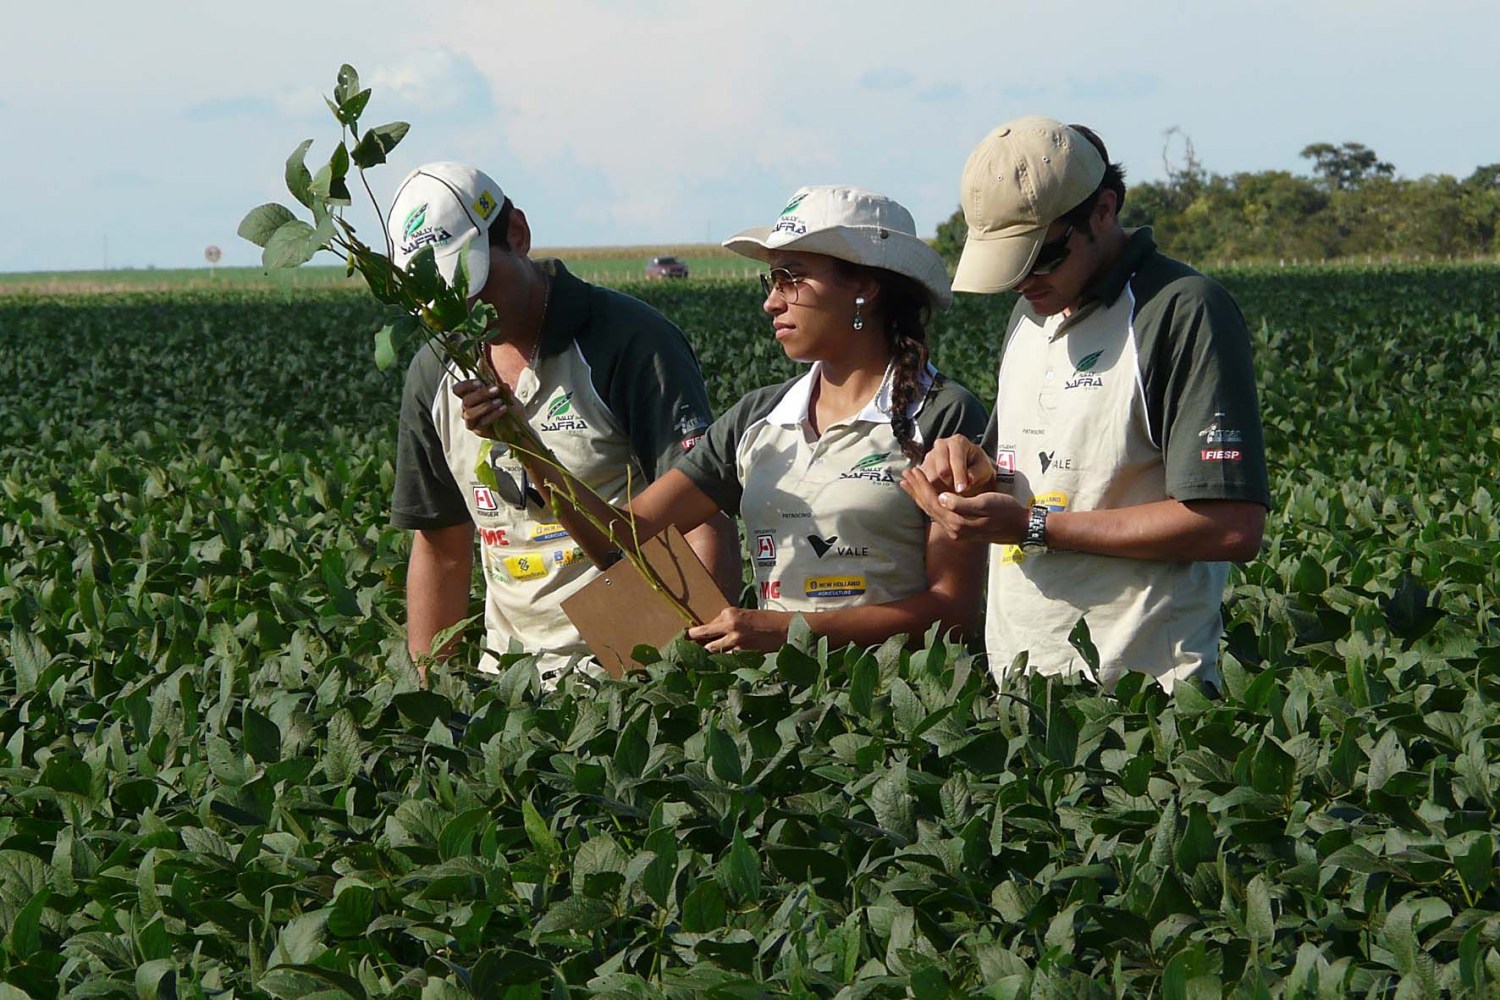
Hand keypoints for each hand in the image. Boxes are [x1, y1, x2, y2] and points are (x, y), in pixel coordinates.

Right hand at [453, 378, 515, 438]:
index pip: (458, 390)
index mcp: (469, 396)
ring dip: (485, 406)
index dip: (466, 385)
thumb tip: (501, 382)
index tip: (480, 383)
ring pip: (470, 414)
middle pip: (465, 401)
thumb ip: (500, 386)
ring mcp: (471, 421)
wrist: (518, 421)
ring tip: (500, 401)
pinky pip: (482, 422)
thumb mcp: (505, 392)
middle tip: (496, 389)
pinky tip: (503, 409)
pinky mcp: (479, 431)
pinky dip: (493, 414)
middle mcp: (467, 408)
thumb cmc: (507, 403)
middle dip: (481, 394)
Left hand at [687, 607, 790, 652]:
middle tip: (684, 645)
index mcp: (729, 614)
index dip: (696, 631)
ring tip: (700, 654)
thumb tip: (712, 630)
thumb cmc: (766, 619)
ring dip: (708, 651)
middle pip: (704, 636)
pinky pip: (726, 657)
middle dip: (694, 641)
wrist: (785, 629)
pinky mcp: (743, 653)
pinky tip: (719, 660)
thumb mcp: (744, 614)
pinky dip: (722, 658)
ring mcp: (736, 642)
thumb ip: (727, 621)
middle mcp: (730, 626)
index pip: (706, 624)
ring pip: (713, 649)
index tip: (687, 635)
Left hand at [900, 468, 1028, 543]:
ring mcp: (957, 531)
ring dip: (920, 496)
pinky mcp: (961, 529)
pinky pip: (939, 514)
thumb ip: (962, 504)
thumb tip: (941, 497)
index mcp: (958, 523)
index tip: (913, 470)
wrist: (1020, 527)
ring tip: (908, 484)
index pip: (933, 502)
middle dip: (916, 490)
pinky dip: (930, 503)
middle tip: (904, 474)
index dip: (921, 485)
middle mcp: (954, 530)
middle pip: (928, 507)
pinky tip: (927, 496)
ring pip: (932, 511)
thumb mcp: (985, 504)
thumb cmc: (1006, 511)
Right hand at [918, 435, 995, 495]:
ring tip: (953, 494)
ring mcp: (929, 457)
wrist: (969, 468)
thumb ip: (977, 473)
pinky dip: (934, 492)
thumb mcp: (984, 468)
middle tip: (959, 493)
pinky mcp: (922, 469)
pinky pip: (923, 484)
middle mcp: (940, 446)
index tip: (962, 489)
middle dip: (950, 485)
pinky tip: (944, 495)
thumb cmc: (977, 467)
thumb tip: (968, 479)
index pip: (954, 460)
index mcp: (957, 442)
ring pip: (929, 480)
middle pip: (939, 471)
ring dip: (941, 491)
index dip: (959, 476)